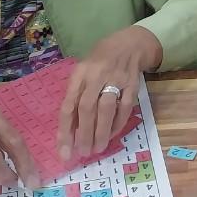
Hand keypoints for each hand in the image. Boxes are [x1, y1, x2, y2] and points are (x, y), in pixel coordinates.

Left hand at [58, 26, 162, 161]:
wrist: (129, 44)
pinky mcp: (132, 85)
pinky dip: (117, 124)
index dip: (65, 130)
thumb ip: (76, 96)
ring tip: (97, 149)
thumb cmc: (100, 62)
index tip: (64, 151)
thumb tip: (70, 129)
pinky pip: (124, 108)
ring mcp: (116, 79)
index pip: (69, 104)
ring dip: (100, 132)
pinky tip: (111, 135)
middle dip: (84, 134)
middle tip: (82, 153)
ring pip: (106, 109)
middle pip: (87, 108)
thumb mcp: (83, 72)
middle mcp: (96, 75)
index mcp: (80, 74)